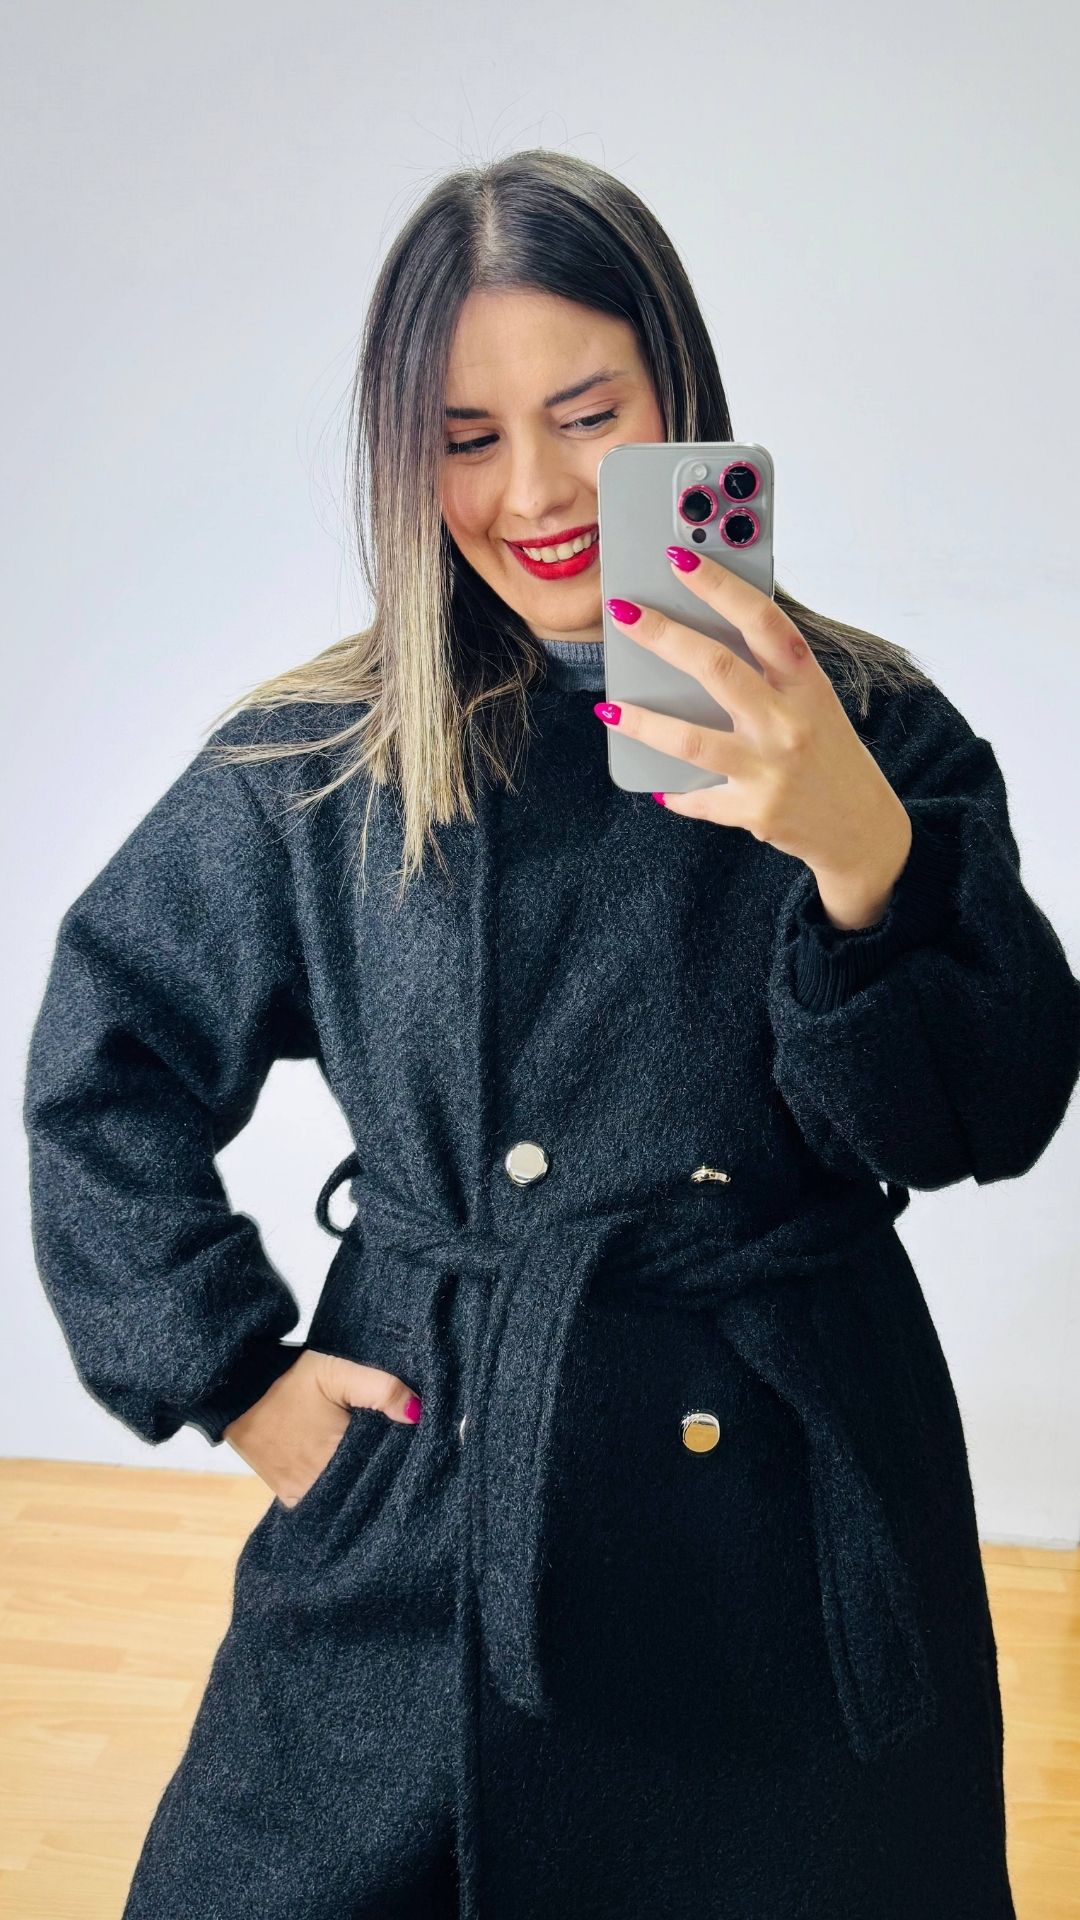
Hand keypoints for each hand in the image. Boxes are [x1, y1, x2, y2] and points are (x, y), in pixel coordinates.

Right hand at [222, 1348, 421, 1508]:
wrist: (237, 1389)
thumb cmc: (289, 1379)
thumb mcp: (338, 1371)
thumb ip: (381, 1389)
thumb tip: (418, 1413)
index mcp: (337, 1459)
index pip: (384, 1473)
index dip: (402, 1462)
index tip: (417, 1450)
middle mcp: (318, 1485)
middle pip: (365, 1488)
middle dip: (383, 1476)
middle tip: (398, 1456)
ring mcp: (301, 1493)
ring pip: (344, 1498)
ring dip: (360, 1485)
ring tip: (374, 1464)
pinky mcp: (287, 1494)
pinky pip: (320, 1501)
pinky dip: (336, 1493)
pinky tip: (350, 1478)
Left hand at [600, 548, 913, 930]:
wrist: (863, 827)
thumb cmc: (828, 753)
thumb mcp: (814, 702)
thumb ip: (770, 672)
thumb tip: (700, 638)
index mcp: (807, 683)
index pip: (762, 620)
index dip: (720, 586)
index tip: (680, 560)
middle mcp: (790, 721)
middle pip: (717, 668)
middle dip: (663, 636)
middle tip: (623, 613)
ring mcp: (771, 768)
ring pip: (693, 739)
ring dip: (643, 722)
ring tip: (608, 709)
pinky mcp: (755, 811)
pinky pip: (699, 798)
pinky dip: (676, 791)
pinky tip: (659, 783)